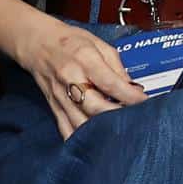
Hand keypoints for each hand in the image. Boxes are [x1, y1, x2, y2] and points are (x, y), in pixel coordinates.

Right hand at [11, 10, 146, 138]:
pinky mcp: (54, 108)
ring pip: (81, 123)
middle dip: (117, 116)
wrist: (37, 43)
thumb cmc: (69, 41)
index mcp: (84, 59)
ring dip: (102, 131)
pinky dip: (82, 140)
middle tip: (134, 119)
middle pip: (95, 106)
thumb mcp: (98, 43)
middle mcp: (70, 79)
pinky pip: (67, 130)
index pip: (109, 82)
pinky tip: (96, 142)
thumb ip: (116, 66)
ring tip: (119, 131)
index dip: (129, 95)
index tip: (144, 102)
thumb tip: (132, 88)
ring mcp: (60, 97)